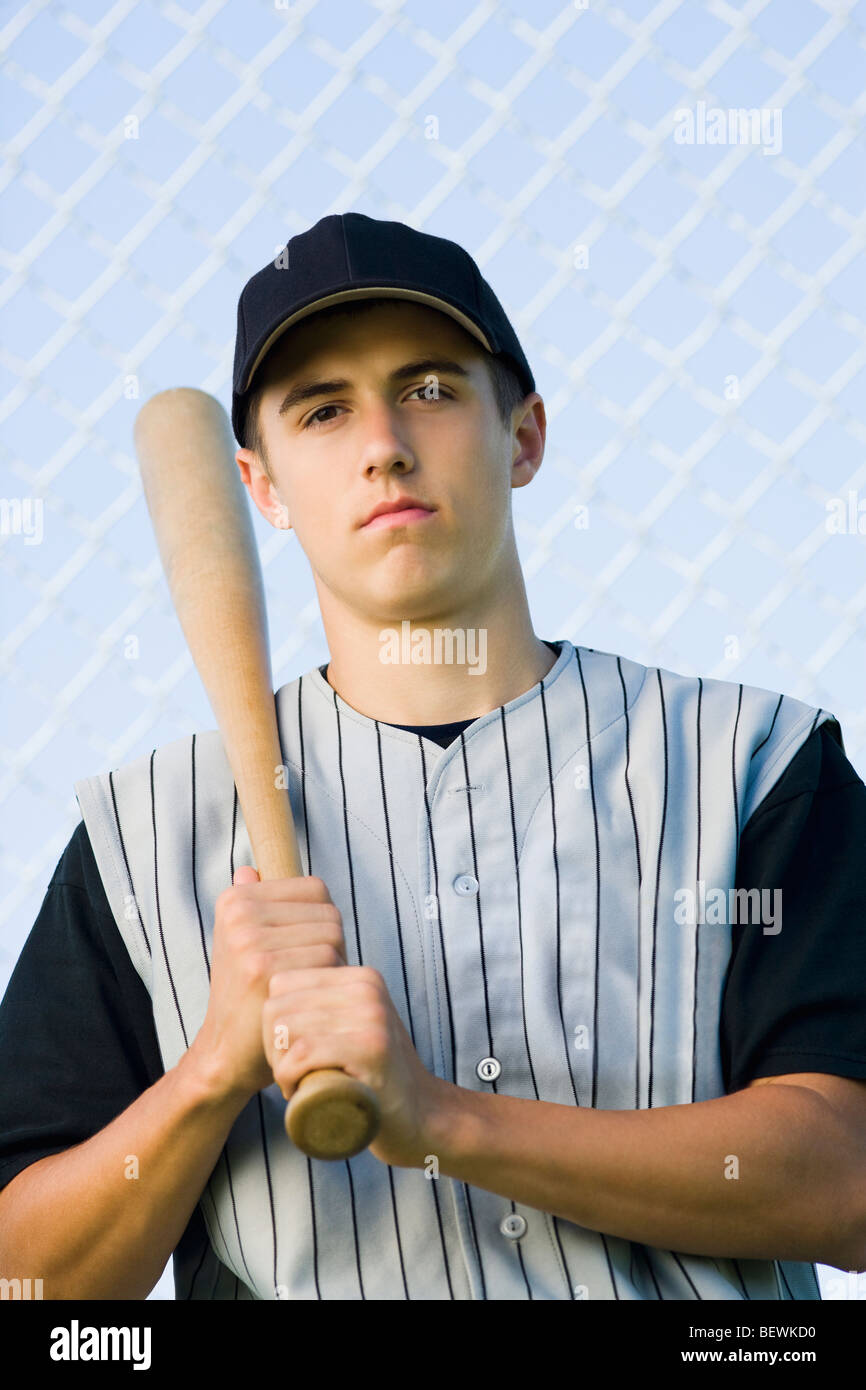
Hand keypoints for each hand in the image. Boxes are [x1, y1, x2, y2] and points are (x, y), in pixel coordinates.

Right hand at [185, 869, 346, 1105]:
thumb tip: (250, 870)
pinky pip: (327, 959)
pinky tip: (308, 1000)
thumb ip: (251, 905)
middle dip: (331, 945)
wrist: (226, 1053)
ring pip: (332, 936)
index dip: (321, 922)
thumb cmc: (246, 996)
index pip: (315, 889)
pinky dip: (328, 981)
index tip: (302, 951)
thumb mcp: (238, 945)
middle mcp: (239, 912)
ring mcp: (249, 939)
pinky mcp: (263, 967)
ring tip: (307, 988)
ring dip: (333, 966)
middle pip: (328, 912)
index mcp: (235, 900)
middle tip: (307, 977)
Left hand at [263, 963, 448, 1167]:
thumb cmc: (374, 1076)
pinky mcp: (370, 1046)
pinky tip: (297, 1092)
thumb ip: (332, 1003)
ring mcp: (371, 1015)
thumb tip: (278, 988)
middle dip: (271, 1045)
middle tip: (289, 1073)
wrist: (422, 1116)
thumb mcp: (356, 1025)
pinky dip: (288, 1076)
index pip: (282, 982)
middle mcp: (367, 987)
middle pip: (278, 1006)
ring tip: (296, 1083)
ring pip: (286, 1028)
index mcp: (360, 976)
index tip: (286, 1052)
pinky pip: (302, 1052)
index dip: (272, 1022)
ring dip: (278, 1064)